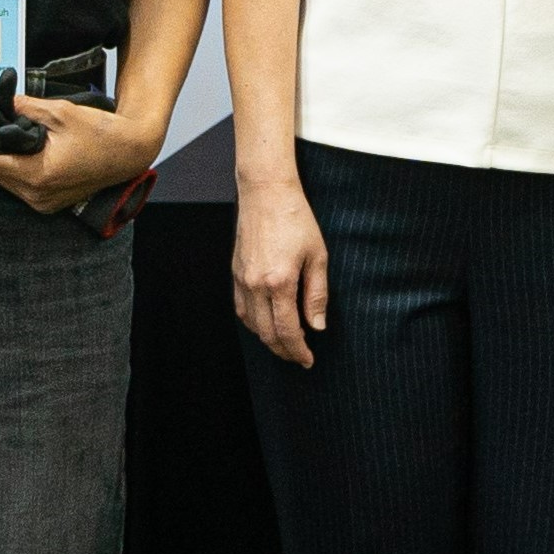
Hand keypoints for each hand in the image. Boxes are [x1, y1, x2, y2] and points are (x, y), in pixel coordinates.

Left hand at [0, 95, 161, 215]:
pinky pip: (20, 187)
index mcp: (36, 175)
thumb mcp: (59, 112)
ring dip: (0, 160)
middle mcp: (36, 195)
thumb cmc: (100, 132)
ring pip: (4, 181)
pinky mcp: (49, 204)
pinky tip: (20, 151)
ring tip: (2, 136)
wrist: (130, 152)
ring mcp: (43, 203)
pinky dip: (15, 169)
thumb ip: (22, 106)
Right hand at [234, 171, 330, 369]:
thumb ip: (317, 294)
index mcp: (279, 282)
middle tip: (299, 358)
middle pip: (267, 333)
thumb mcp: (317, 256)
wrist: (267, 193)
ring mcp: (242, 279)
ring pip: (251, 324)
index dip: (298, 350)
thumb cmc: (296, 219)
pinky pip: (241, 308)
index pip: (288, 330)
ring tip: (286, 344)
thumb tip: (317, 325)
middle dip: (284, 351)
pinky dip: (253, 323)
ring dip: (268, 339)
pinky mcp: (236, 272)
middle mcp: (256, 284)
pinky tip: (265, 324)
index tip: (308, 360)